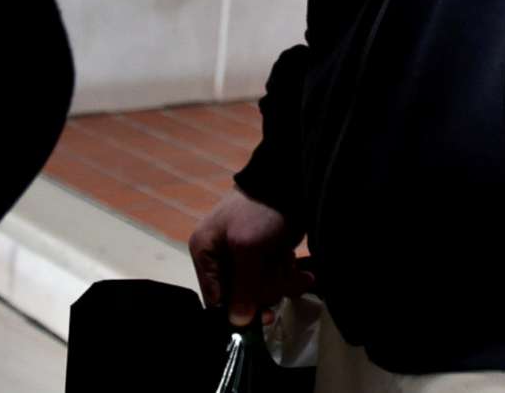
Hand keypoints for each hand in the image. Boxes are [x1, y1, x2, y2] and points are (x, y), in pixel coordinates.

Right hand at [187, 187, 309, 325]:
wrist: (291, 181)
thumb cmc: (260, 211)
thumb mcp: (247, 247)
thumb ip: (242, 286)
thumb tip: (237, 323)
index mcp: (205, 252)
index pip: (215, 298)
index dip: (237, 310)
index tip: (262, 315)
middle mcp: (221, 257)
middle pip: (241, 297)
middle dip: (266, 288)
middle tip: (282, 276)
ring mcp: (245, 257)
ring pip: (261, 290)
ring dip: (280, 280)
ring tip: (292, 263)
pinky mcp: (265, 255)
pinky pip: (274, 279)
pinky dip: (287, 274)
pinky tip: (300, 268)